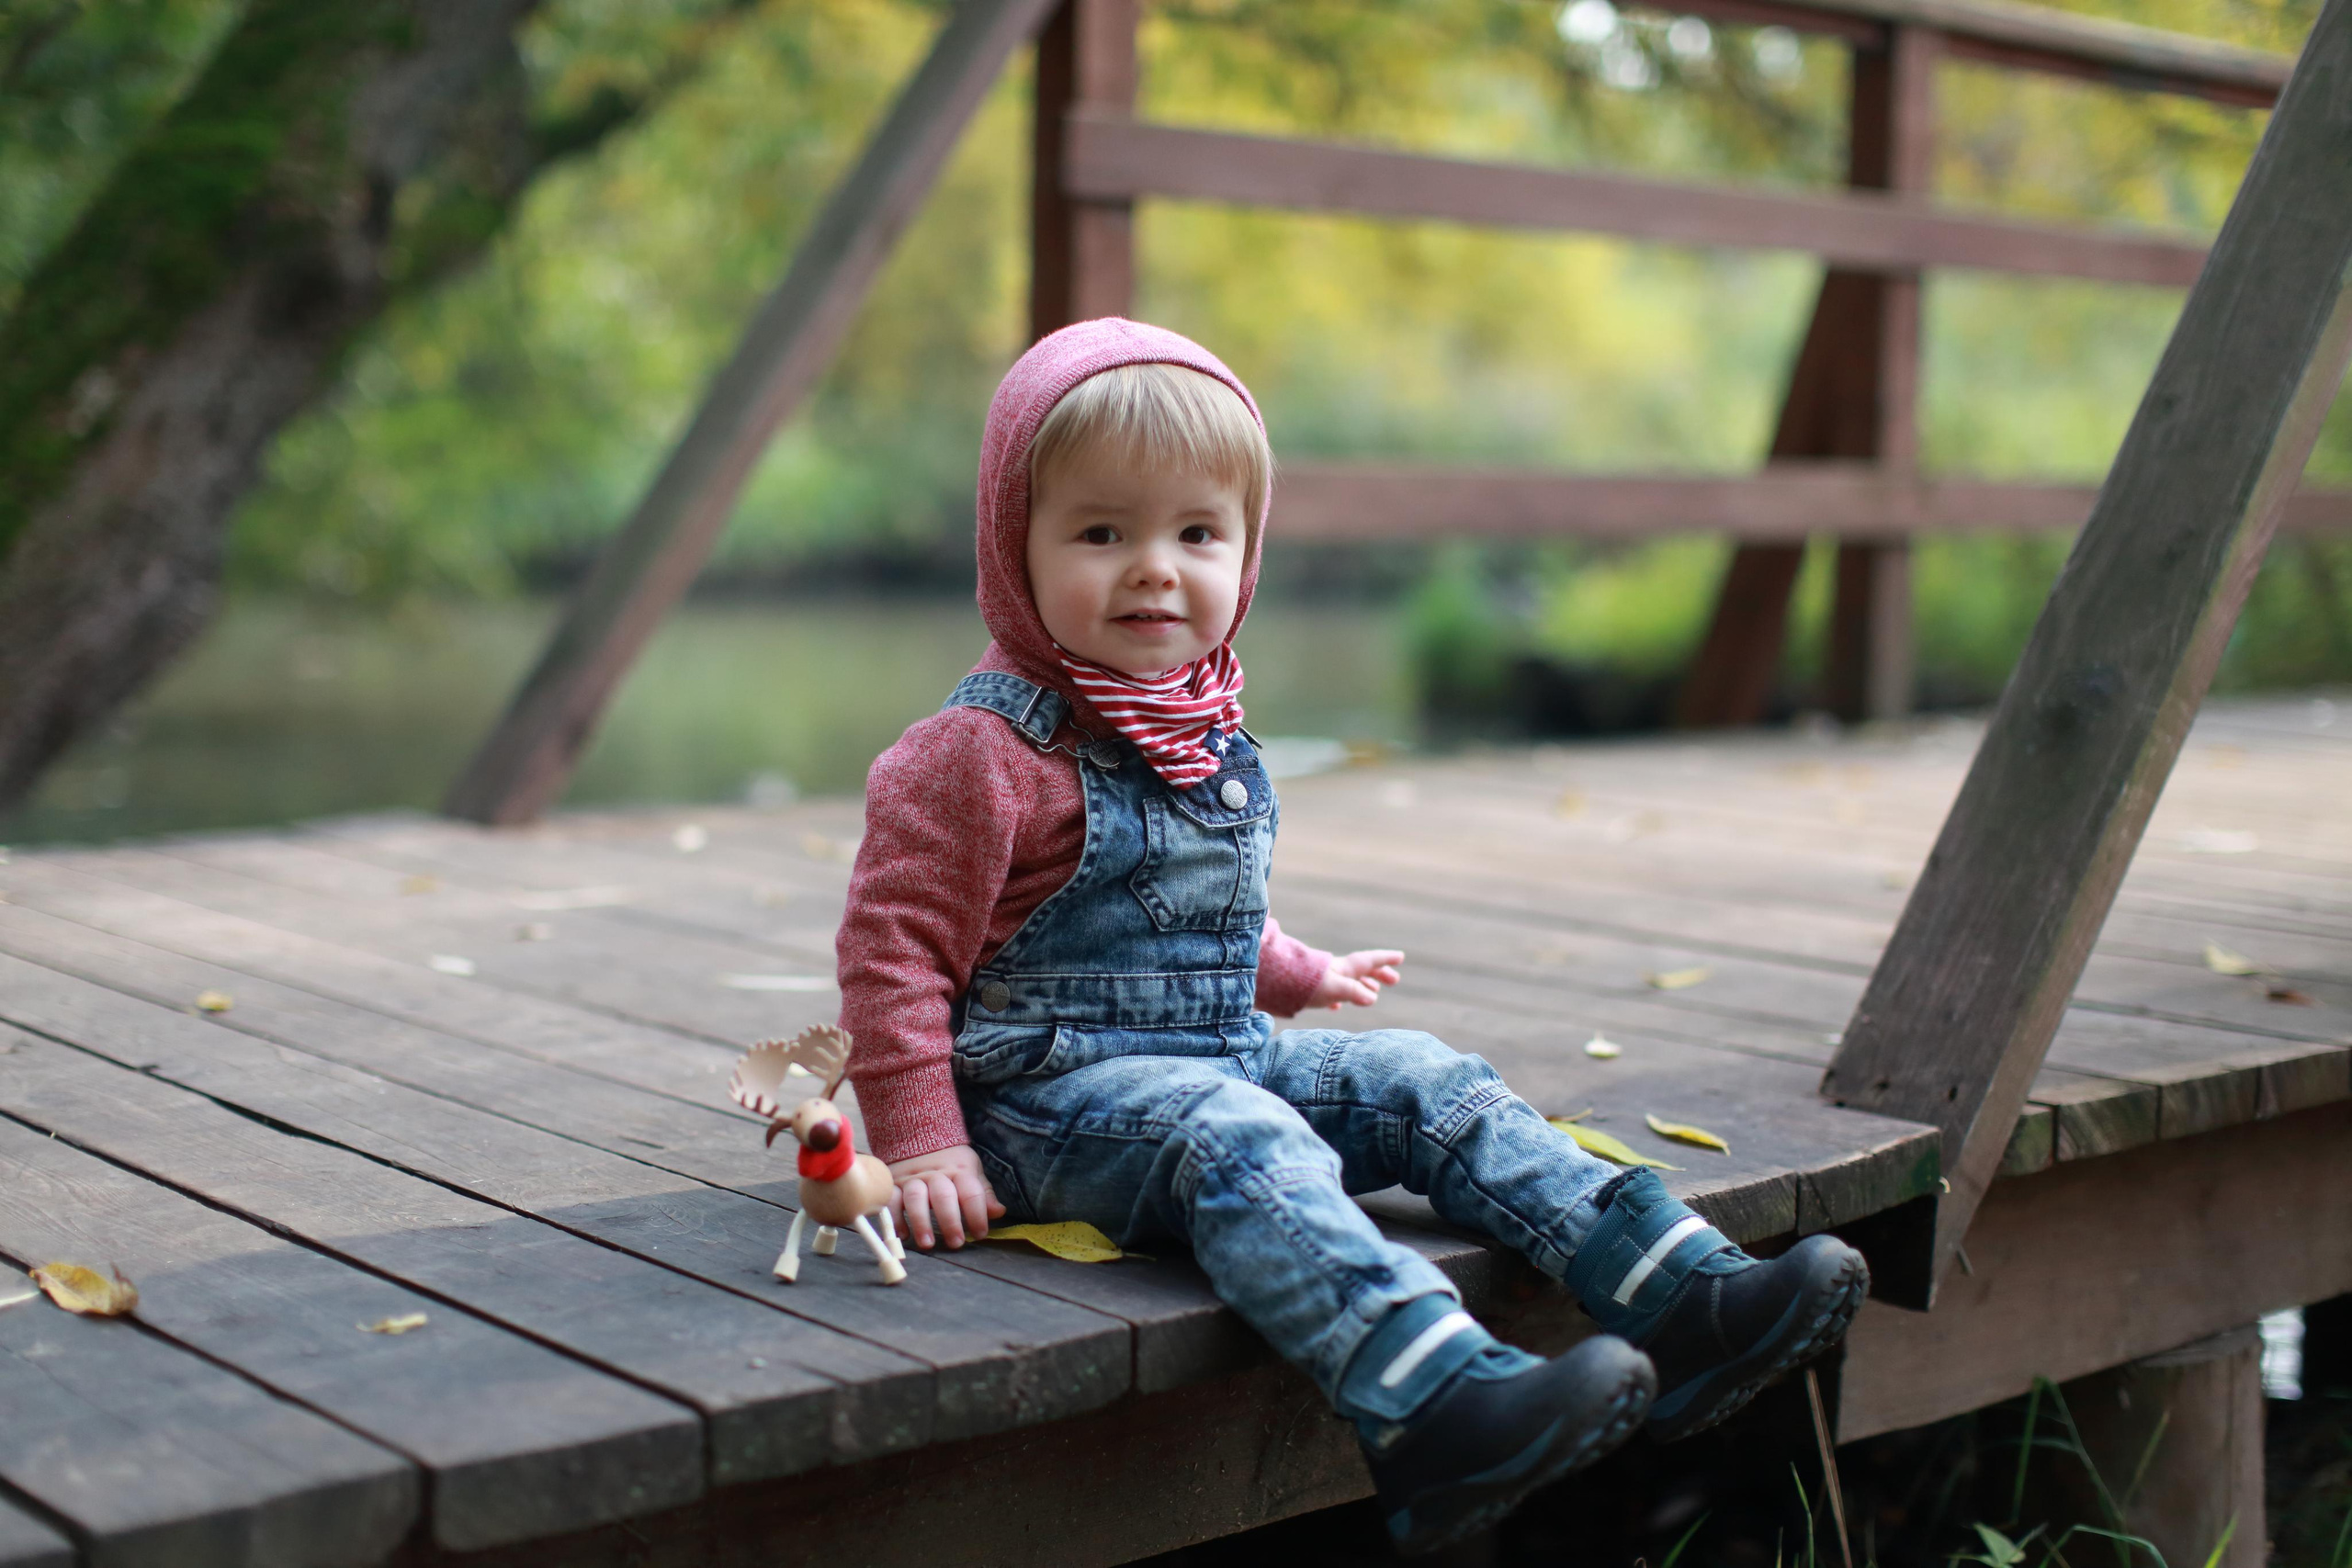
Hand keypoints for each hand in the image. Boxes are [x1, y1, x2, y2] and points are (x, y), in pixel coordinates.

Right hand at [887, 1144, 1004, 1250]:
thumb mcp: (971, 1171)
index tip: (981, 1234)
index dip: (977, 1213)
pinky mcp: (894, 1184)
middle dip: (950, 1221)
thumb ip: (984, 1193)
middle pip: (943, 1196)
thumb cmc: (951, 1162)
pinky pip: (891, 1199)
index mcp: (959, 1170)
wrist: (919, 1138)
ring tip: (927, 1244)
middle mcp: (935, 1174)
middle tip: (956, 1243)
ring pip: (915, 1198)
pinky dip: (894, 1217)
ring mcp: (913, 1178)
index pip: (971, 1192)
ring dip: (921, 1222)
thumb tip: (999, 1212)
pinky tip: (903, 1235)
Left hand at [1306, 949, 1403, 1009]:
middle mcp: (1333, 972)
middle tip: (1394, 981)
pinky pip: (1330, 993)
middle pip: (1360, 971)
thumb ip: (1352, 992)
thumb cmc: (1302, 985)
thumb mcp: (1332, 988)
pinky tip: (1337, 1006)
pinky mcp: (1307, 991)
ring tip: (1373, 992)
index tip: (1401, 957)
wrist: (1269, 981)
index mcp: (1341, 969)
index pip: (1367, 962)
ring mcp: (1320, 981)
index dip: (1384, 960)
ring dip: (1361, 986)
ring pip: (1347, 981)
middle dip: (1378, 975)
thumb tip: (1372, 998)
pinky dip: (1339, 998)